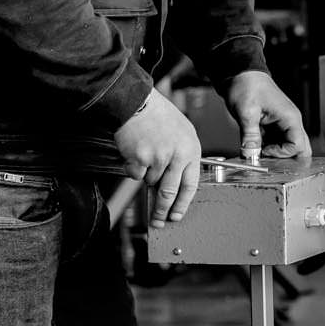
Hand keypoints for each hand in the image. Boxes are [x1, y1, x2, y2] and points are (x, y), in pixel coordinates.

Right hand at [114, 91, 201, 227]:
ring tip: (146, 153)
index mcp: (192, 149)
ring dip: (146, 174)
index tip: (176, 216)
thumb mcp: (182, 134)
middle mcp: (177, 155)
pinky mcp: (140, 159)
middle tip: (158, 222)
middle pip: (170, 192)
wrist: (138, 103)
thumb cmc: (159, 117)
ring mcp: (159, 158)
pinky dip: (132, 168)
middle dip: (162, 210)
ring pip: (150, 181)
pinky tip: (135, 150)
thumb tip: (174, 188)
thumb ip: (182, 159)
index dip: (183, 204)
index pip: (190, 185)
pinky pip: (135, 175)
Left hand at [226, 71, 311, 162]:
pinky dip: (267, 149)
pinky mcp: (274, 126)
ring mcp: (283, 124)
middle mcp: (290, 122)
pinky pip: (276, 143)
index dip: (281, 153)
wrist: (240, 73)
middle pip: (300, 148)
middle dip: (286, 158)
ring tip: (258, 153)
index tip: (263, 152)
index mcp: (290, 117)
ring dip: (275, 154)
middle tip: (268, 160)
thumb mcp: (246, 112)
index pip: (297, 145)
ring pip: (288, 148)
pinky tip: (255, 148)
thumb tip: (250, 155)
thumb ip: (250, 136)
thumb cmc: (247, 85)